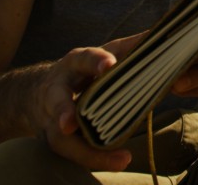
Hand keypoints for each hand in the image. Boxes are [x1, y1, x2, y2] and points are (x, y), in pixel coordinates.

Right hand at [34, 32, 144, 170]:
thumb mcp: (102, 54)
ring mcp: (52, 118)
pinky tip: (119, 162)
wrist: (38, 92)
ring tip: (120, 159)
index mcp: (74, 64)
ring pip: (61, 137)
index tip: (109, 66)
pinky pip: (73, 153)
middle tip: (70, 124)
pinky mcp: (55, 139)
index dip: (95, 62)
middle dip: (63, 111)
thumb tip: (159, 36)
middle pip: (57, 100)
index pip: (83, 59)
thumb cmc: (82, 71)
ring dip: (85, 151)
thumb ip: (129, 48)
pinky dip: (95, 159)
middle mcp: (58, 90)